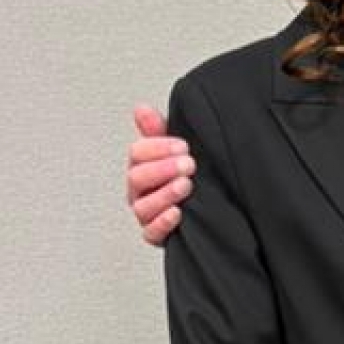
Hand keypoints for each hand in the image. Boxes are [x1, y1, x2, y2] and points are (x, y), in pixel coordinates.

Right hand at [128, 104, 194, 245]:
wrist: (206, 210)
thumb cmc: (184, 177)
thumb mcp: (174, 151)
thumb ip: (157, 130)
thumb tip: (141, 108)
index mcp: (142, 166)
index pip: (137, 153)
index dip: (158, 147)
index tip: (182, 145)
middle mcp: (140, 191)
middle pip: (136, 178)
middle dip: (163, 168)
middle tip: (188, 163)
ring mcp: (147, 213)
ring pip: (143, 206)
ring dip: (165, 194)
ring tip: (186, 185)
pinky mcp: (156, 235)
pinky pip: (152, 233)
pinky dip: (163, 223)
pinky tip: (178, 213)